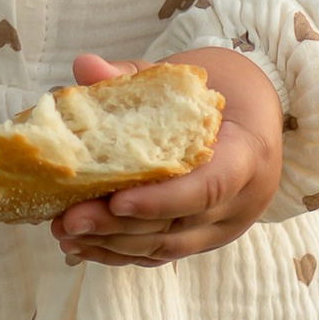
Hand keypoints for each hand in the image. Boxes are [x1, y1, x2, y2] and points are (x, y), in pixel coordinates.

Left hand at [51, 49, 285, 268]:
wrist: (254, 111)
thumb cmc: (221, 88)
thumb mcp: (185, 76)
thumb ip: (134, 74)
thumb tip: (84, 66)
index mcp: (248, 154)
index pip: (210, 187)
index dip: (162, 199)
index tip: (116, 201)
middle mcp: (242, 201)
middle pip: (178, 224)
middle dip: (119, 226)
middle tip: (68, 220)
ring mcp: (224, 226)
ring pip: (166, 246)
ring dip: (112, 244)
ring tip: (64, 232)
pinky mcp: (204, 238)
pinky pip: (161, 253)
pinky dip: (120, 251)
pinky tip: (82, 245)